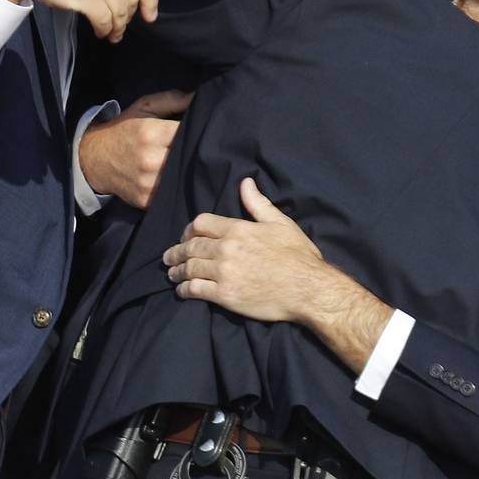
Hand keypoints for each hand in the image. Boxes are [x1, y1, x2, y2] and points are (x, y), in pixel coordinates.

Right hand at [77, 89, 192, 207]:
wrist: (94, 158)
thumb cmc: (123, 130)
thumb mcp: (144, 107)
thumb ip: (172, 99)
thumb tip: (198, 97)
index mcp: (151, 134)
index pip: (188, 133)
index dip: (199, 132)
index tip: (201, 131)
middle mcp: (150, 160)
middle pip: (188, 157)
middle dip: (193, 151)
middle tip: (196, 147)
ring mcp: (148, 183)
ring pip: (182, 177)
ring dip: (186, 170)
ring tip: (184, 162)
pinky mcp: (146, 200)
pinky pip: (170, 193)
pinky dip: (174, 186)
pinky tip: (173, 177)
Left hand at [164, 177, 334, 321]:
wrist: (309, 290)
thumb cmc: (298, 256)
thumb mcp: (280, 223)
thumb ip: (258, 204)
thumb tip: (246, 182)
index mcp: (238, 229)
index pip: (200, 224)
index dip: (188, 230)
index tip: (185, 236)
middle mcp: (226, 249)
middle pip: (190, 246)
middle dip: (176, 251)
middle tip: (169, 257)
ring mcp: (224, 273)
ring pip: (189, 268)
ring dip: (177, 271)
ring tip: (172, 274)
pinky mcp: (225, 295)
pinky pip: (195, 290)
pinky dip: (184, 290)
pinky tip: (182, 290)